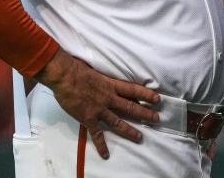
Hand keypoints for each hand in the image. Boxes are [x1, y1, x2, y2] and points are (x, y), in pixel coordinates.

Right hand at [35, 51, 160, 159]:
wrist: (66, 76)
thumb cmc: (78, 70)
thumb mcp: (97, 71)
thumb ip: (105, 79)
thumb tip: (108, 80)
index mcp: (111, 85)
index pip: (133, 90)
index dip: (146, 95)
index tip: (157, 99)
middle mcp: (109, 98)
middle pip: (131, 107)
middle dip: (145, 114)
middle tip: (156, 119)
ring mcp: (100, 109)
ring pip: (118, 122)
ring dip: (130, 131)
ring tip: (140, 138)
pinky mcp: (89, 118)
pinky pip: (96, 134)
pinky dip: (101, 145)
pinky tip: (106, 154)